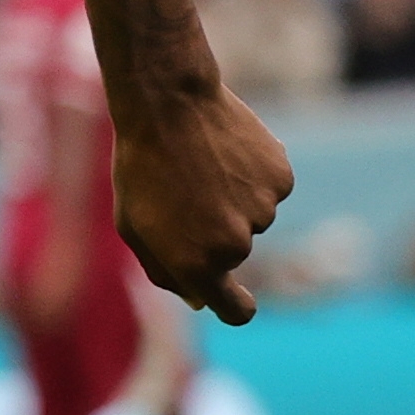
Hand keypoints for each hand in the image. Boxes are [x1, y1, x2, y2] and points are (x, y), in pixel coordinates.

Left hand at [111, 85, 291, 325]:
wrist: (167, 103)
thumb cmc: (141, 166)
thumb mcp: (134, 225)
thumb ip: (165, 270)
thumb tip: (199, 299)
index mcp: (197, 265)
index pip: (236, 311)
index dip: (236, 305)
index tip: (235, 297)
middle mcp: (235, 246)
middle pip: (235, 254)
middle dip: (214, 232)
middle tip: (185, 192)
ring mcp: (263, 212)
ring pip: (253, 217)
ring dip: (232, 199)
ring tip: (200, 165)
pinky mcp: (280, 179)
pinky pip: (268, 188)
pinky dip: (252, 175)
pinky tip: (224, 151)